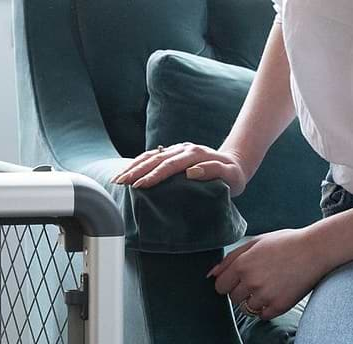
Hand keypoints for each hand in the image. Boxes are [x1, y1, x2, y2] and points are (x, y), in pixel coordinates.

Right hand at [114, 142, 248, 195]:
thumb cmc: (233, 175)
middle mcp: (183, 149)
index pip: (170, 166)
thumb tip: (191, 172)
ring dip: (133, 167)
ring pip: (150, 156)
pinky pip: (152, 157)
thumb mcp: (232, 176)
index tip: (140, 186)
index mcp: (195, 155)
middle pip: (155, 159)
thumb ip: (214, 171)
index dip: (154, 175)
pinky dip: (138, 163)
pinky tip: (127, 172)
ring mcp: (176, 149)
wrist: (234, 163)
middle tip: (121, 183)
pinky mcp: (172, 153)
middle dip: (136, 171)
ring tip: (117, 179)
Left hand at [210, 229, 332, 320]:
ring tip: (271, 286)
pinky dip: (268, 309)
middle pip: (233, 299)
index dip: (229, 284)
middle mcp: (250, 281)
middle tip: (260, 280)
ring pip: (248, 309)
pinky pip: (263, 315)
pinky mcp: (279, 305)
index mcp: (242, 264)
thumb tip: (210, 276)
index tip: (240, 280)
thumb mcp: (256, 243)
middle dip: (242, 292)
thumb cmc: (285, 243)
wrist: (316, 250)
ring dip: (255, 301)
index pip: (220, 287)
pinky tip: (278, 294)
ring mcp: (265, 295)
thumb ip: (231, 258)